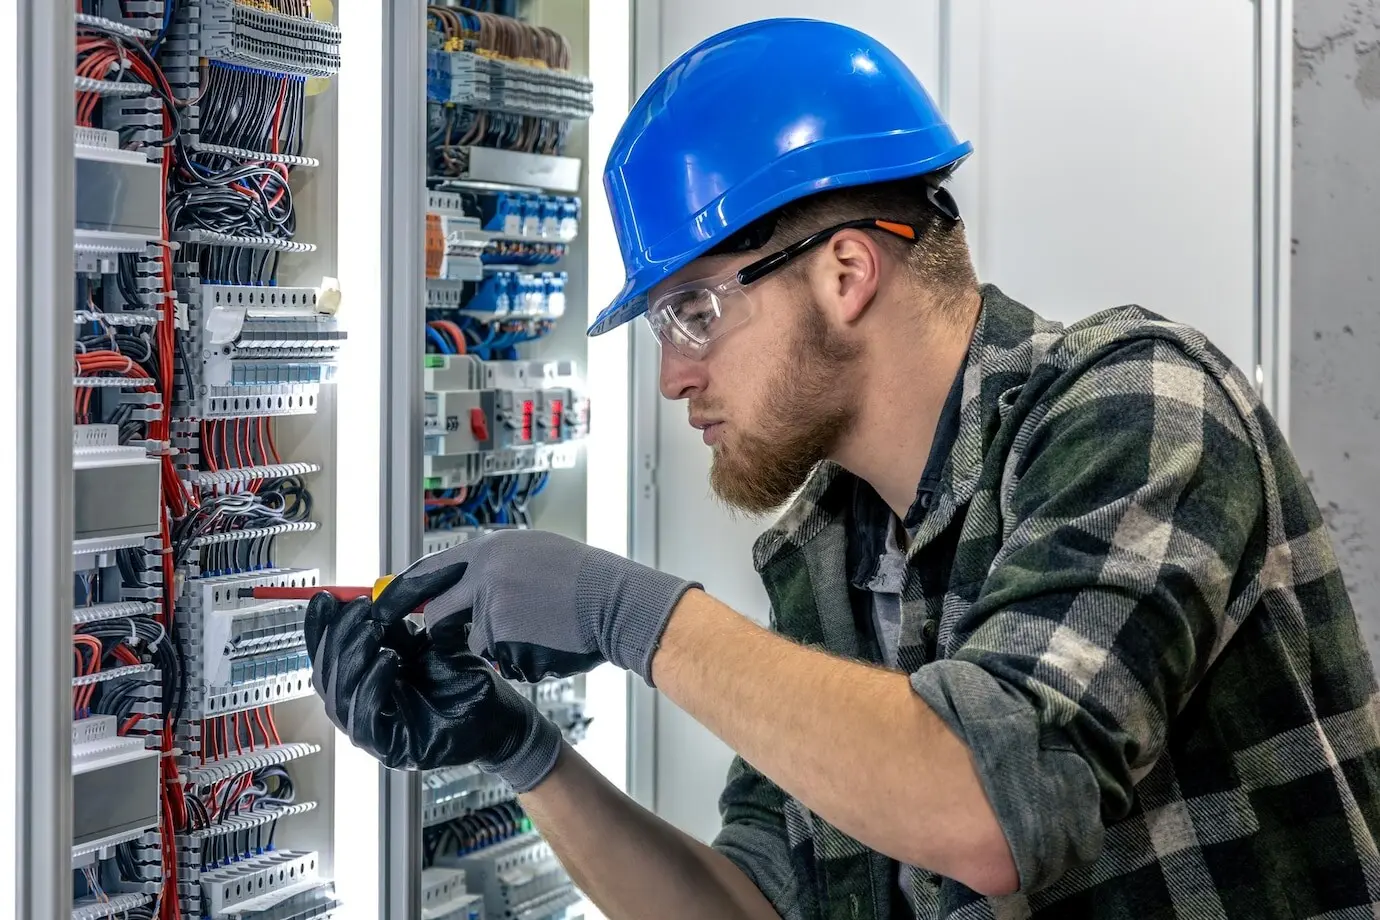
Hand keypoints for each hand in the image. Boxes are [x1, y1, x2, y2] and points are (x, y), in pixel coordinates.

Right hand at [304, 591, 561, 790]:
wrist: (500, 713)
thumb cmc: (465, 682)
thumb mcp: (425, 645)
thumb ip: (394, 628)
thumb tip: (368, 598)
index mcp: (365, 683)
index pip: (326, 656)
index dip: (319, 628)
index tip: (324, 599)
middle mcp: (362, 709)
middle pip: (325, 675)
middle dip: (337, 638)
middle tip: (361, 612)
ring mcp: (375, 733)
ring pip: (338, 697)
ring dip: (351, 658)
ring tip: (373, 631)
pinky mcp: (390, 750)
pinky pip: (364, 719)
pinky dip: (371, 686)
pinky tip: (388, 660)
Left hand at [375, 529, 699, 685]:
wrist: (617, 602)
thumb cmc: (585, 580)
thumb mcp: (533, 552)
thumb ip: (494, 564)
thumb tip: (462, 577)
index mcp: (489, 550)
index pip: (428, 572)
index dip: (405, 591)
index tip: (386, 605)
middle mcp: (484, 575)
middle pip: (439, 614)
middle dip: (448, 633)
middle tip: (468, 637)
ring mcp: (492, 607)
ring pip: (475, 643)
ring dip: (499, 645)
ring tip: (539, 630)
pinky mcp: (504, 638)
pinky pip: (501, 660)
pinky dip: (521, 659)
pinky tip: (549, 642)